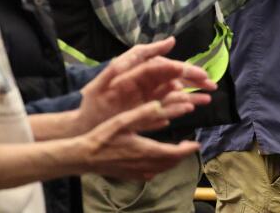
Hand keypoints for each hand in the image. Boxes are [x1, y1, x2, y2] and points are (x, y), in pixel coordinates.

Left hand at [74, 37, 215, 134]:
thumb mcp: (112, 74)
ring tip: (207, 98)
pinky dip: (182, 105)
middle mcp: (148, 82)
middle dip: (194, 80)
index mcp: (141, 70)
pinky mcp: (149, 111)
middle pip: (176, 78)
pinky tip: (193, 107)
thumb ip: (138, 56)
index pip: (168, 67)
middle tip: (211, 85)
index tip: (200, 75)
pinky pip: (169, 106)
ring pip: (176, 92)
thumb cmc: (95, 98)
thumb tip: (170, 41)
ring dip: (193, 94)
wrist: (84, 124)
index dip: (186, 70)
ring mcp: (149, 96)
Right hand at [76, 99, 201, 179]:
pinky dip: (160, 168)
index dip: (187, 150)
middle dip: (182, 155)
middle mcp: (144, 165)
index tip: (196, 144)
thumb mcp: (123, 120)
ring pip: (162, 170)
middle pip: (170, 163)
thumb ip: (143, 113)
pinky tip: (157, 161)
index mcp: (145, 150)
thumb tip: (160, 104)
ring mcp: (136, 173)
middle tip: (189, 146)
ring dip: (172, 161)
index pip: (174, 153)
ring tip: (177, 151)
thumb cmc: (102, 137)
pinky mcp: (129, 176)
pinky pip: (151, 174)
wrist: (83, 157)